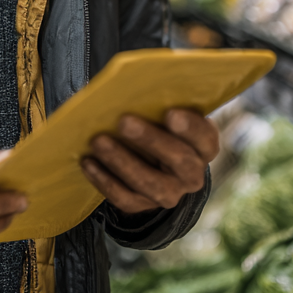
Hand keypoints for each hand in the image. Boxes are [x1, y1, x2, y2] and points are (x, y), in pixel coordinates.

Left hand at [81, 109, 218, 214]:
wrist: (153, 158)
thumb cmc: (159, 122)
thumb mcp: (167, 111)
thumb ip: (160, 103)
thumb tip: (133, 87)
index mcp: (203, 146)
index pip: (204, 138)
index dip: (190, 128)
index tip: (171, 113)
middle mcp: (192, 174)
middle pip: (178, 160)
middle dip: (150, 140)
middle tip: (124, 121)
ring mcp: (170, 193)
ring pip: (150, 183)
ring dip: (122, 161)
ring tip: (98, 141)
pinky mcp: (144, 205)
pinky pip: (126, 198)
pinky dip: (105, 180)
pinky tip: (88, 162)